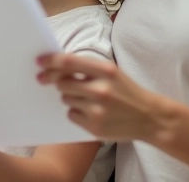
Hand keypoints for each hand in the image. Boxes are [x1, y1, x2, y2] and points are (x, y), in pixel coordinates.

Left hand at [37, 53, 167, 142]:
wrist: (149, 118)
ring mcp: (97, 110)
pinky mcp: (94, 127)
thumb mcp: (112, 72)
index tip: (39, 61)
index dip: (50, 61)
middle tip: (59, 82)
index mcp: (105, 70)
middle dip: (57, 81)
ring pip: (65, 98)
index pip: (68, 62)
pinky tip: (91, 111)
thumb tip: (56, 65)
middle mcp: (100, 90)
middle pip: (62, 82)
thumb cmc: (128, 92)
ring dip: (70, 96)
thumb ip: (87, 68)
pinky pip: (71, 114)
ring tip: (88, 98)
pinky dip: (76, 112)